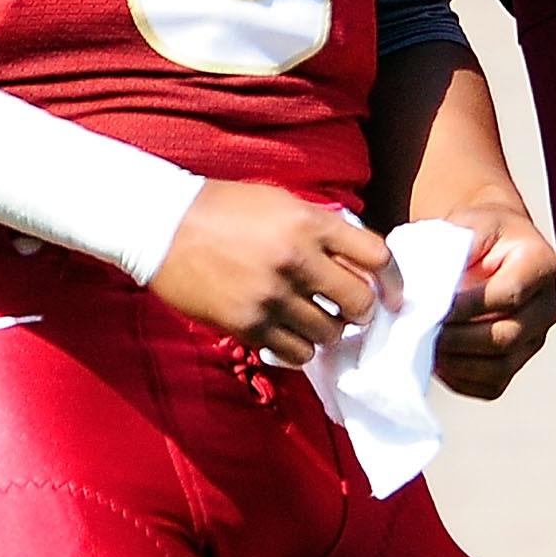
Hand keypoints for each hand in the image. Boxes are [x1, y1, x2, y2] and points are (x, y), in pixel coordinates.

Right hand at [150, 179, 396, 364]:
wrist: (162, 226)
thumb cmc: (224, 208)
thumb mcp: (281, 202)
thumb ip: (322, 228)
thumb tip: (359, 261)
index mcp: (310, 223)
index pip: (378, 256)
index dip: (393, 280)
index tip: (391, 295)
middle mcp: (297, 260)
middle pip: (359, 302)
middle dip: (361, 311)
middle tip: (351, 312)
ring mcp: (272, 296)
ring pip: (329, 333)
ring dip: (328, 331)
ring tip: (314, 322)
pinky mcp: (248, 325)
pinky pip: (296, 353)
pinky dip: (300, 349)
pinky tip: (290, 335)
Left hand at [427, 197, 555, 399]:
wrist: (491, 245)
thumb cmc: (478, 232)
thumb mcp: (469, 224)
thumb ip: (455, 251)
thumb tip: (430, 293)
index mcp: (542, 264)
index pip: (509, 295)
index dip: (467, 307)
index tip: (432, 308)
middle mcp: (547, 305)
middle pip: (506, 336)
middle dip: (458, 339)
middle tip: (420, 333)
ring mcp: (536, 337)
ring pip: (499, 367)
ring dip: (456, 363)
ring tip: (425, 348)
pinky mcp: (519, 360)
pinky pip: (492, 384)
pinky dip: (460, 379)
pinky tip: (438, 360)